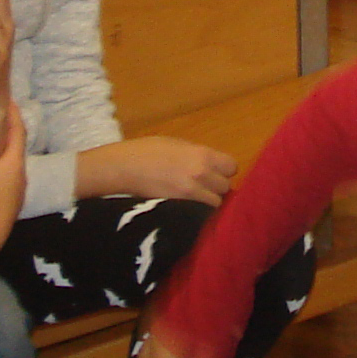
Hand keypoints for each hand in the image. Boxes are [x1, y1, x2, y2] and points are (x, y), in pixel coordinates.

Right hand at [0, 116, 27, 269]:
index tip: (10, 101)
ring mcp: (16, 194)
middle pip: (16, 149)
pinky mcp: (8, 208)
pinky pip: (7, 183)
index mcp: (14, 163)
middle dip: (9, 133)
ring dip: (4, 154)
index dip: (14, 114)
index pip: (18, 131)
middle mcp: (20, 176)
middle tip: (1, 119)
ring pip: (12, 167)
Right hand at [99, 136, 238, 206]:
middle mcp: (201, 175)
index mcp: (202, 155)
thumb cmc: (148, 150)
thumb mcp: (178, 144)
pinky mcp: (180, 209)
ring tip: (197, 198)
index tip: (217, 171)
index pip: (232, 167)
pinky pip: (200, 213)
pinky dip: (198, 212)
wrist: (124, 168)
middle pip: (225, 187)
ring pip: (215, 203)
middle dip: (218, 187)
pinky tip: (189, 207)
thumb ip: (198, 155)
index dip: (225, 170)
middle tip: (206, 186)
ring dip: (209, 201)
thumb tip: (211, 165)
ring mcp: (191, 194)